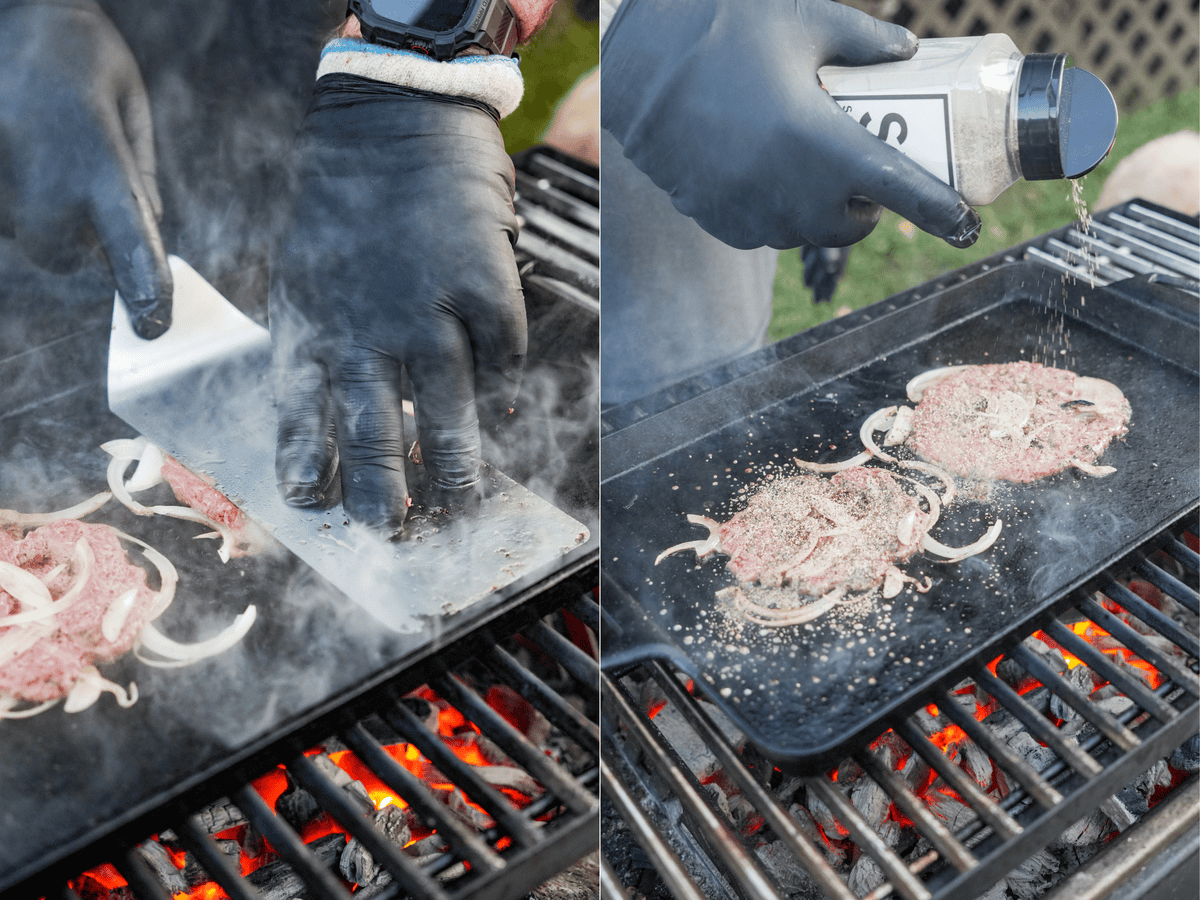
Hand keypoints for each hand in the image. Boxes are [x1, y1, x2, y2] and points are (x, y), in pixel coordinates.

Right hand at [0, 0, 170, 336]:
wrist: (7, 11)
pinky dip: (17, 191)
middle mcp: (44, 184)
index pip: (130, 246)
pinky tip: (25, 147)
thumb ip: (140, 172)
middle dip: (80, 239)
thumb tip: (148, 226)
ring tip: (46, 145)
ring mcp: (2, 186)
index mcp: (97, 165)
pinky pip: (4, 212)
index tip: (153, 322)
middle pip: (64, 257)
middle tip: (82, 182)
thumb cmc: (76, 52)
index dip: (143, 288)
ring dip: (44, 210)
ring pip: (27, 233)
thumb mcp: (128, 101)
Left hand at [270, 76, 525, 534]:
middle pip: (376, 428)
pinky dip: (503, 393)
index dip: (311, 464)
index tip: (316, 504)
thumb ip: (319, 344)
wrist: (395, 121)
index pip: (303, 413)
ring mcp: (430, 308)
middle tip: (394, 529)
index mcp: (313, 321)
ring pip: (446, 409)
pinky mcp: (484, 287)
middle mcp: (368, 325)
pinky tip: (506, 418)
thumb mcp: (305, 272)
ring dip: (454, 465)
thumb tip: (335, 420)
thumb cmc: (345, 206)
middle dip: (384, 490)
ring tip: (460, 502)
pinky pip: (500, 359)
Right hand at [601, 0, 981, 249]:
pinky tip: (766, 175)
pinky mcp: (715, 216)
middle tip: (865, 174)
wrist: (637, 61)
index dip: (937, 208)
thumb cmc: (721, 31)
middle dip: (865, 208)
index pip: (897, 188)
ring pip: (803, 232)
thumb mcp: (802, 20)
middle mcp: (786, 188)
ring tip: (811, 171)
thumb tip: (905, 52)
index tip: (964, 220)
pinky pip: (761, 230)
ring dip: (820, 213)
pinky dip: (776, 213)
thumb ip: (863, 40)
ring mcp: (747, 209)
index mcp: (819, 141)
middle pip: (849, 226)